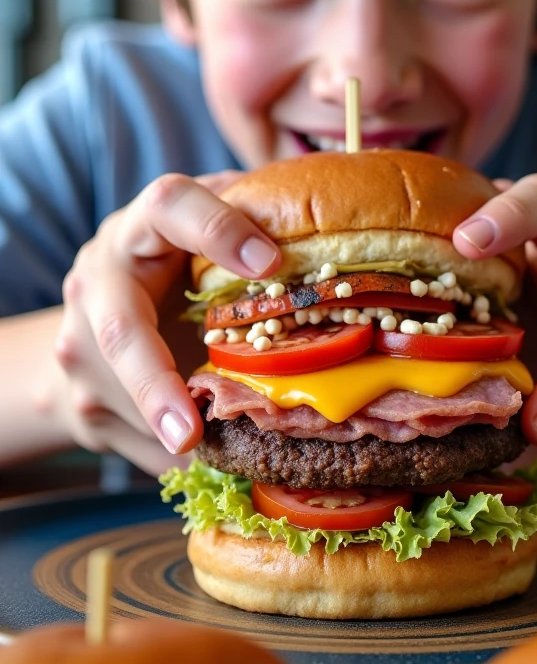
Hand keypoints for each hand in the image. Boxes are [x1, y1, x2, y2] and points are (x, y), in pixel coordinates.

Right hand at [55, 170, 280, 473]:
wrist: (91, 320)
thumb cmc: (170, 267)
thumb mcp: (202, 237)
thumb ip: (249, 223)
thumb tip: (331, 232)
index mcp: (141, 228)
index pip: (169, 206)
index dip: (217, 231)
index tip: (271, 265)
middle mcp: (99, 278)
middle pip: (119, 330)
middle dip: (154, 384)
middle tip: (189, 433)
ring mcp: (78, 343)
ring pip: (127, 402)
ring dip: (177, 431)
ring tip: (222, 451)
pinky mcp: (81, 401)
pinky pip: (136, 442)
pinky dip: (174, 454)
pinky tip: (203, 457)